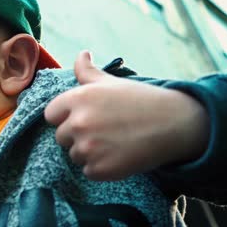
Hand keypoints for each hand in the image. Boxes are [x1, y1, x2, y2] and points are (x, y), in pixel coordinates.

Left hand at [44, 51, 208, 180]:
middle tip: (106, 130)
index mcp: (78, 98)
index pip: (51, 115)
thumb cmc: (141, 100)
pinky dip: (101, 168)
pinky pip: (88, 171)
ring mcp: (88, 148)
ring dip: (90, 153)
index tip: (86, 117)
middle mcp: (79, 123)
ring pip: (74, 156)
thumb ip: (88, 71)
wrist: (175, 124)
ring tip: (115, 142)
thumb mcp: (111, 82)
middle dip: (78, 136)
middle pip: (61, 137)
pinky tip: (120, 155)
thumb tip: (81, 54)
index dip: (66, 117)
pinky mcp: (100, 169)